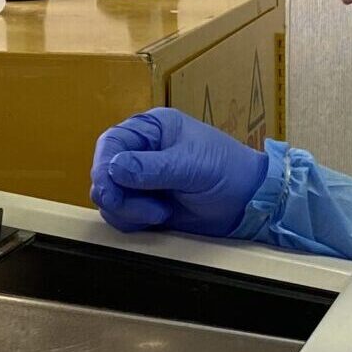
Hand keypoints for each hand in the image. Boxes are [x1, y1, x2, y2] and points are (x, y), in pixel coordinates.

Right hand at [89, 108, 266, 235]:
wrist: (248, 203)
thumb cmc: (228, 171)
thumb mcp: (192, 166)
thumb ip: (153, 168)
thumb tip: (114, 169)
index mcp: (152, 129)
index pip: (111, 142)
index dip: (103, 166)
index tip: (108, 191)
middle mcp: (141, 151)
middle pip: (104, 173)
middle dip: (118, 197)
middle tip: (147, 212)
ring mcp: (141, 180)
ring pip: (109, 198)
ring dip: (129, 212)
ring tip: (162, 213)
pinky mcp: (144, 204)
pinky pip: (121, 215)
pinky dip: (133, 222)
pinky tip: (161, 219)